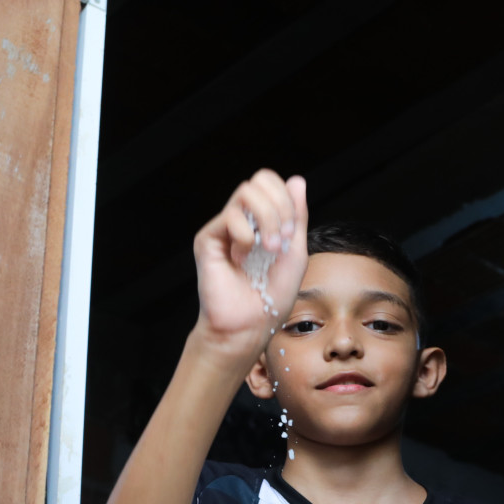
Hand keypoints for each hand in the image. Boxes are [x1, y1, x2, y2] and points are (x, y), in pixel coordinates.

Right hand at [193, 170, 308, 349]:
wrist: (250, 324)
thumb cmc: (272, 296)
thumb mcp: (296, 252)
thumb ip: (296, 216)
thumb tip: (296, 180)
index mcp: (262, 221)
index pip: (270, 183)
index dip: (286, 198)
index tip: (291, 234)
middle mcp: (242, 220)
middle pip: (259, 180)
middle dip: (280, 207)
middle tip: (282, 241)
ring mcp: (224, 227)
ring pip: (246, 191)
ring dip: (267, 218)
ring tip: (269, 248)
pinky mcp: (207, 237)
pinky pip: (229, 215)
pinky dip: (246, 236)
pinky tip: (242, 258)